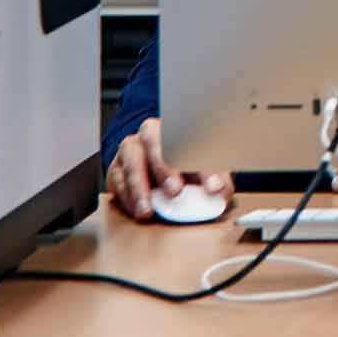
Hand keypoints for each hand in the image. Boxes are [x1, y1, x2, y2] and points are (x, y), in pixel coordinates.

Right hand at [107, 118, 234, 220]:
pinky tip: (138, 209)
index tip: (213, 186)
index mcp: (179, 128)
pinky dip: (127, 196)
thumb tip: (222, 193)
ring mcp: (131, 150)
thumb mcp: (202, 169)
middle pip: (154, 141)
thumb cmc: (183, 165)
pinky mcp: (116, 169)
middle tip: (175, 189)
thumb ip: (214, 178)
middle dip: (165, 166)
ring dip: (141, 186)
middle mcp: (152, 134)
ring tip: (148, 209)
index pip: (195, 140)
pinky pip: (118, 180)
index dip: (204, 164)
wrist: (151, 168)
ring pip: (132, 160)